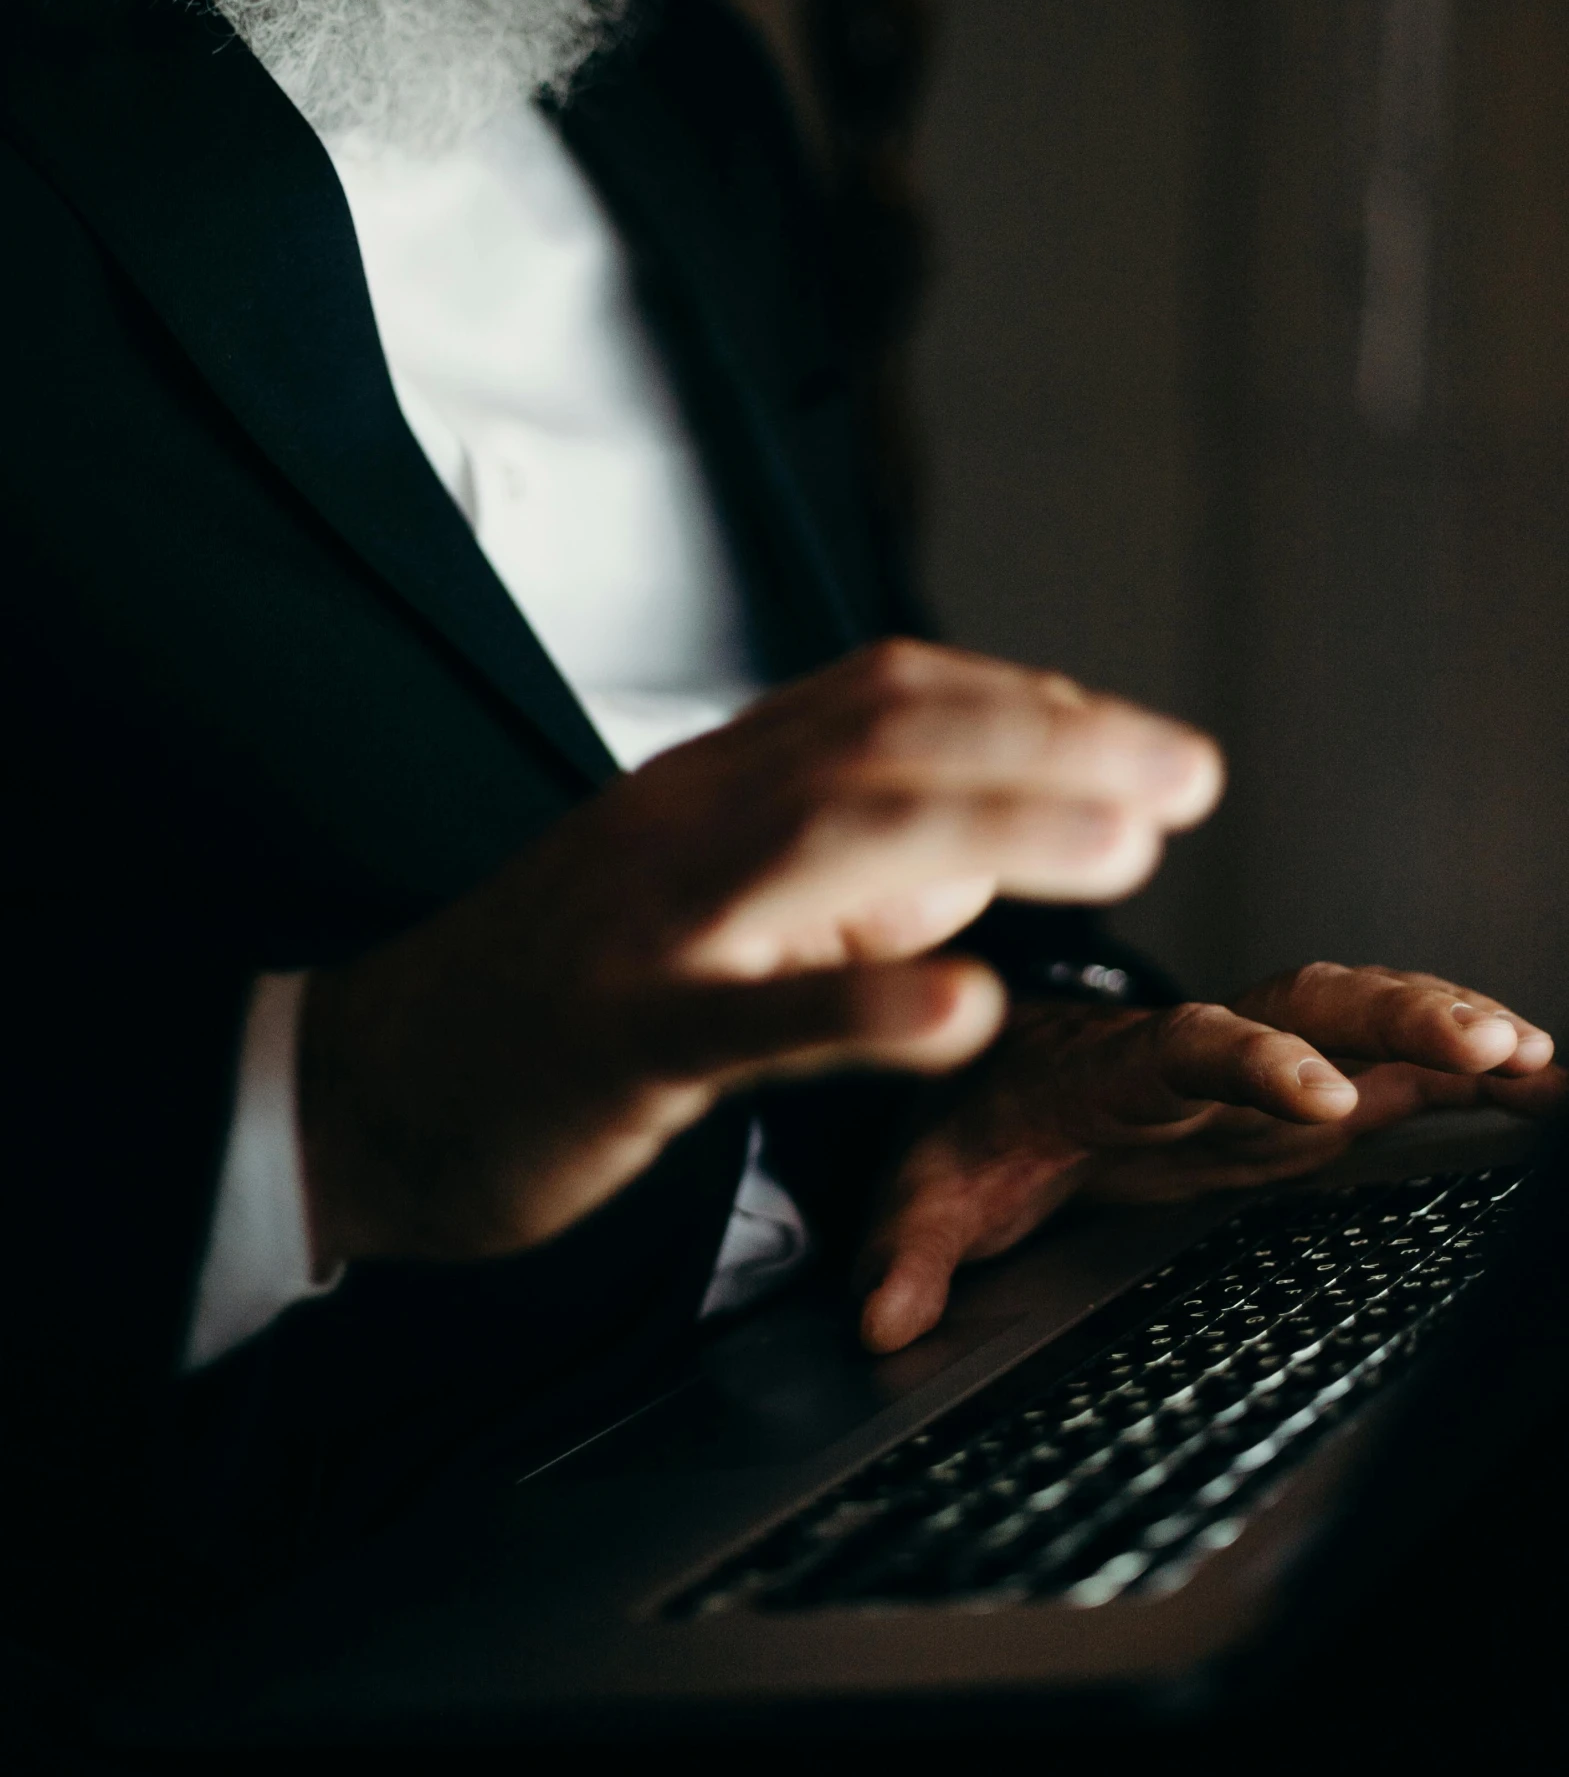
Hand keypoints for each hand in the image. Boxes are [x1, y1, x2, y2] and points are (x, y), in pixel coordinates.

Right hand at [299, 641, 1221, 1267]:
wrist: (371, 1081)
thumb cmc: (555, 996)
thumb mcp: (705, 902)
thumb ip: (837, 876)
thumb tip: (985, 864)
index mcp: (710, 784)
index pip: (885, 696)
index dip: (1026, 702)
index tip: (1137, 737)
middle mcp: (686, 821)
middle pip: (885, 741)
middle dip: (1052, 747)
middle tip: (1186, 779)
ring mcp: (648, 923)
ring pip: (834, 840)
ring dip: (998, 834)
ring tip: (1125, 848)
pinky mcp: (616, 1037)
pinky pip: (748, 1014)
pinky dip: (865, 1004)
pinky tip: (964, 1011)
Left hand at [856, 962, 1567, 1352]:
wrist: (994, 1072)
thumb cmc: (974, 1123)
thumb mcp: (926, 1187)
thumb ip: (908, 1245)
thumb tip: (882, 1318)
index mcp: (1111, 1067)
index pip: (1186, 1046)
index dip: (1253, 1060)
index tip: (1319, 1095)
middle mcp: (1197, 1047)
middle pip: (1303, 1003)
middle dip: (1395, 1016)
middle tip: (1484, 1042)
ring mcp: (1255, 1059)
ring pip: (1358, 1017)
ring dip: (1444, 1025)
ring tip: (1535, 1055)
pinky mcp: (1294, 1085)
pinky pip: (1388, 1062)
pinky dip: (1462, 1065)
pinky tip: (1540, 1079)